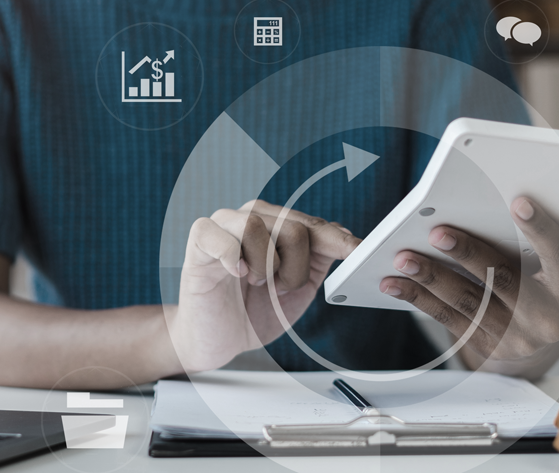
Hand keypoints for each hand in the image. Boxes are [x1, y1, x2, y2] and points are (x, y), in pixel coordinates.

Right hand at [167, 200, 360, 372]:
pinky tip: (236, 273)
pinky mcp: (199, 241)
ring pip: (258, 227)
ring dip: (265, 267)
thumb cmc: (252, 312)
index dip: (337, 240)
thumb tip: (341, 232)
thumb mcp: (296, 289)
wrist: (216, 340)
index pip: (312, 225)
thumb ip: (317, 260)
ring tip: (256, 282)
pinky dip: (234, 258)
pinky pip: (222, 236)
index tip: (360, 251)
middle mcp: (250, 218)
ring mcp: (222, 226)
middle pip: (292, 227)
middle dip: (295, 269)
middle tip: (279, 288)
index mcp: (275, 227)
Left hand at [379, 197, 558, 377]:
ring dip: (430, 277)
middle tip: (437, 232)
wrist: (537, 337)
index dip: (540, 228)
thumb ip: (551, 230)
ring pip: (467, 301)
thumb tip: (532, 185)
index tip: (518, 202)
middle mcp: (547, 316)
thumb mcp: (557, 258)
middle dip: (468, 254)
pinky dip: (418, 298)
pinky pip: (447, 318)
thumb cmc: (544, 279)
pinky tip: (394, 283)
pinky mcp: (486, 346)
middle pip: (503, 280)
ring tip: (402, 257)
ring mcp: (516, 336)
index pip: (558, 253)